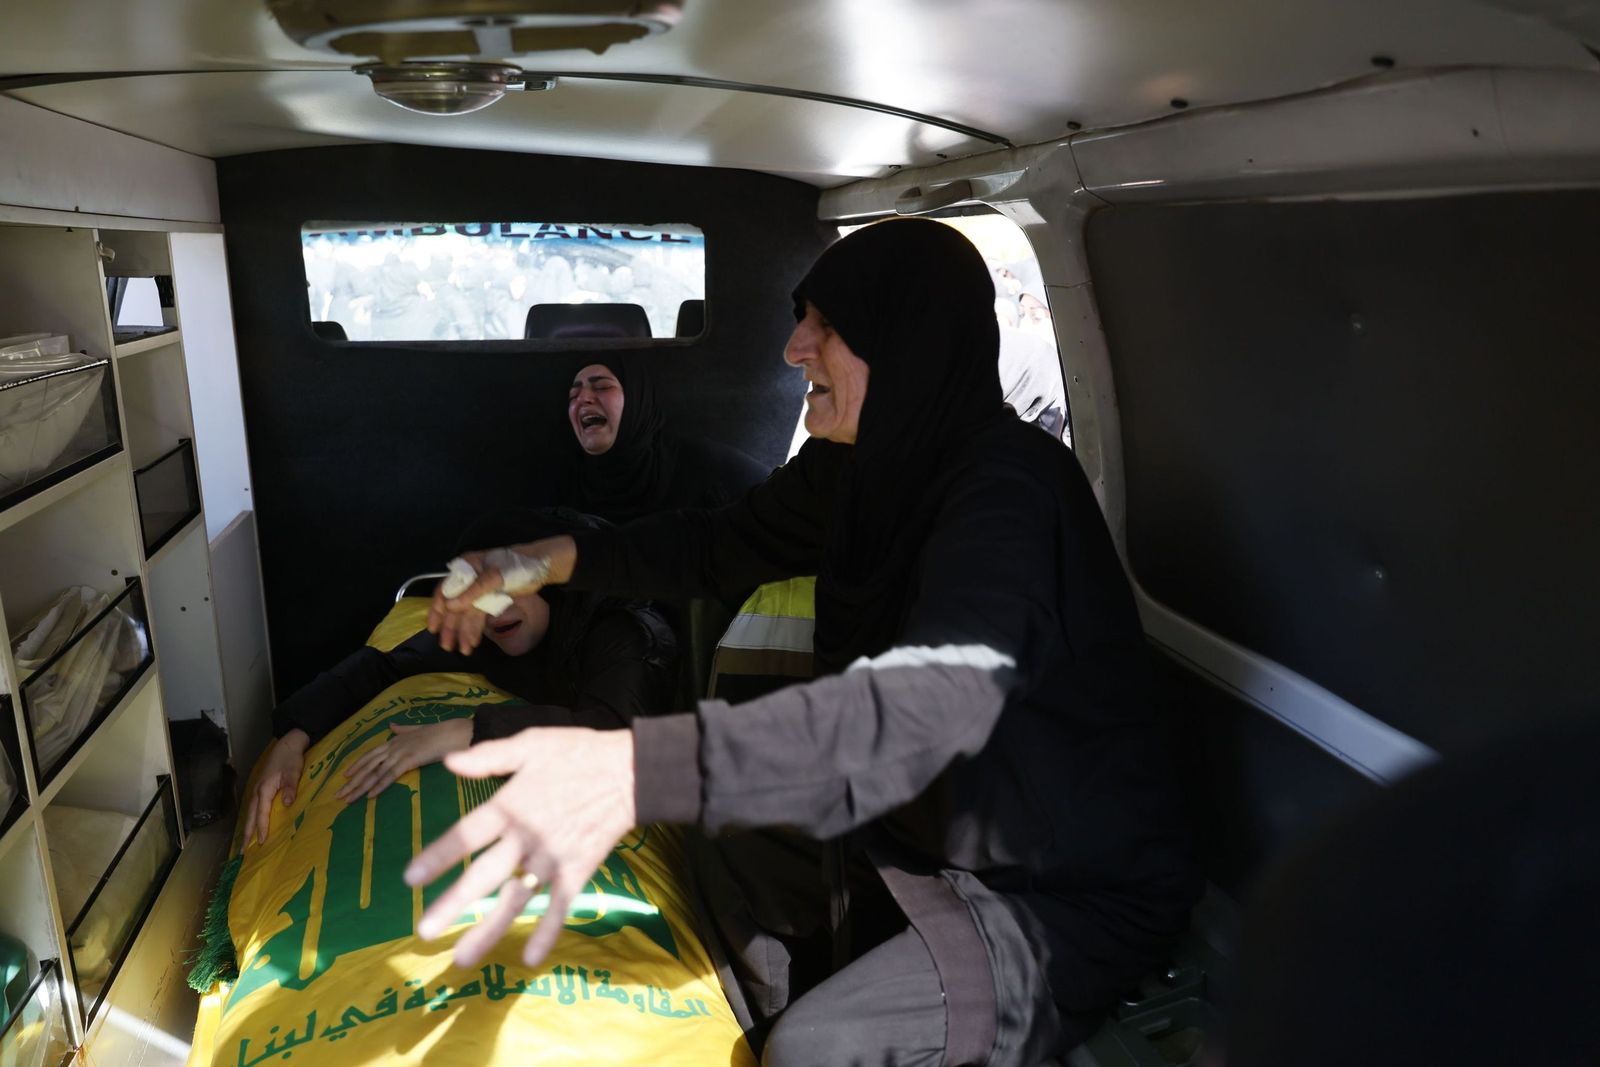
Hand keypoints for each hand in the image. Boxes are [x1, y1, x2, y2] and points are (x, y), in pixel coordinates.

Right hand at [244, 730, 308, 847]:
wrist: (288, 744)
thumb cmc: (291, 759)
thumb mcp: (293, 772)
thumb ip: (291, 788)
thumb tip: (288, 804)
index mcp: (264, 790)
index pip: (262, 814)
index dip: (261, 829)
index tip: (260, 843)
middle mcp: (257, 792)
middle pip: (250, 816)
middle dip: (247, 834)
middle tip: (243, 852)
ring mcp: (257, 790)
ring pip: (250, 812)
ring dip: (248, 827)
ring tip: (245, 843)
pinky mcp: (261, 788)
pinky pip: (254, 807)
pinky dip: (252, 818)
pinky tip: (254, 825)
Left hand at [337, 719, 473, 801]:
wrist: (458, 732)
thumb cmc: (443, 732)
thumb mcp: (420, 729)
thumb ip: (404, 729)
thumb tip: (391, 726)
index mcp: (396, 739)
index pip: (371, 754)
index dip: (357, 765)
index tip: (345, 776)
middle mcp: (395, 746)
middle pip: (368, 766)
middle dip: (352, 781)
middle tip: (338, 795)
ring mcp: (401, 752)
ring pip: (375, 773)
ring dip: (360, 788)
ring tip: (347, 799)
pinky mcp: (410, 760)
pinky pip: (391, 775)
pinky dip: (379, 786)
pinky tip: (369, 796)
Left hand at [403, 727, 635, 969]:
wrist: (631, 770)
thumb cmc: (578, 753)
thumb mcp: (531, 743)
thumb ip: (489, 757)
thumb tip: (449, 763)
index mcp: (511, 805)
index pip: (467, 834)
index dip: (438, 856)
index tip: (411, 879)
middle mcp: (527, 837)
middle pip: (485, 875)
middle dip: (453, 904)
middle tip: (425, 931)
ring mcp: (553, 857)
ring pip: (517, 898)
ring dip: (489, 929)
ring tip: (463, 957)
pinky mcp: (577, 870)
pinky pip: (560, 905)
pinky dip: (548, 931)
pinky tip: (530, 958)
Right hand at [428, 536, 577, 653]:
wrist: (540, 566)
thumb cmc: (516, 566)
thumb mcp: (495, 576)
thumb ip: (473, 591)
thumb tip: (450, 607)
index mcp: (465, 568)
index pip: (445, 590)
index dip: (438, 610)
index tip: (433, 628)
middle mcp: (468, 579)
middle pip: (455, 605)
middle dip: (451, 627)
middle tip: (446, 646)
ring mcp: (479, 590)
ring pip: (467, 613)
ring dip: (463, 631)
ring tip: (463, 650)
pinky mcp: (490, 598)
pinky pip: (478, 616)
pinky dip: (475, 628)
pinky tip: (473, 642)